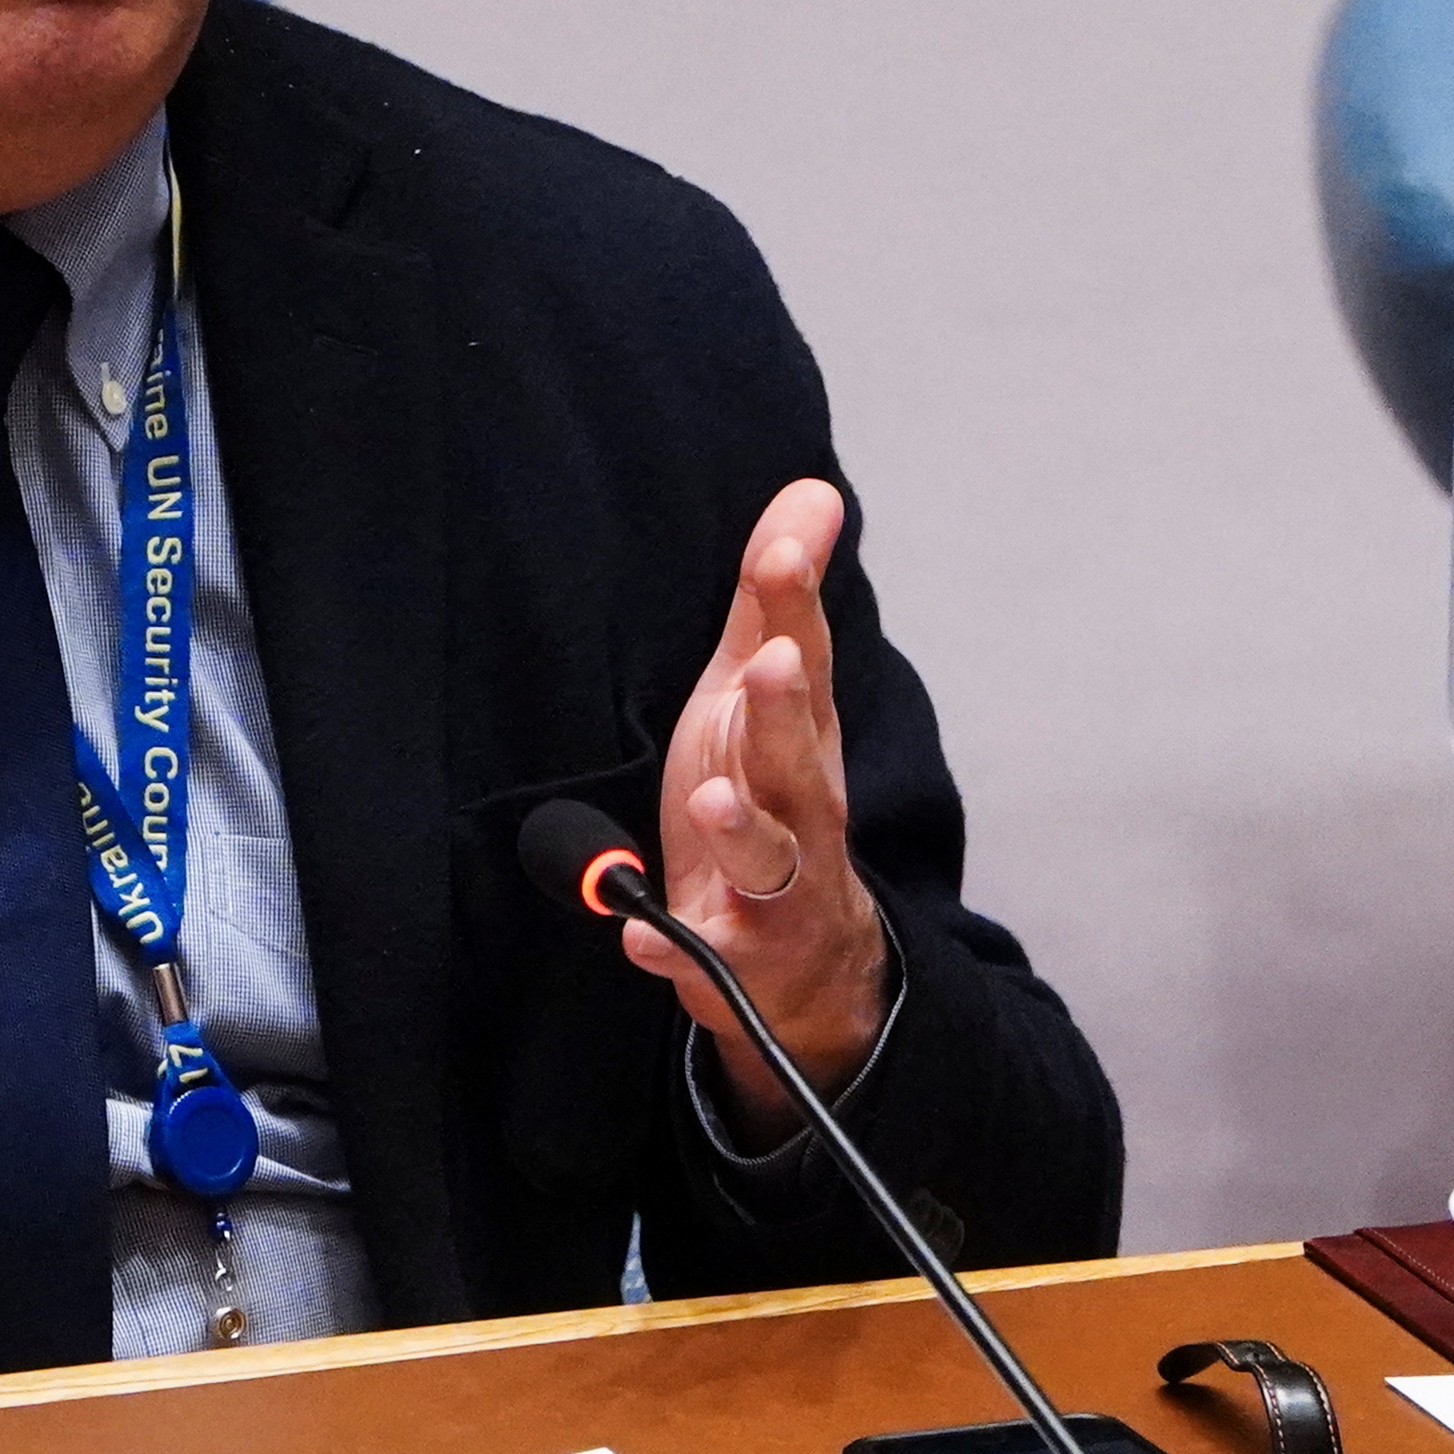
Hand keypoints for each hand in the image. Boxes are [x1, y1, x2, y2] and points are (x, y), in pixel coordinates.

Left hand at [623, 479, 892, 1149]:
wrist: (807, 960)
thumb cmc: (770, 800)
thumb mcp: (765, 697)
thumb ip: (779, 601)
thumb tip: (813, 492)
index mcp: (799, 741)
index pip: (804, 666)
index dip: (795, 608)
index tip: (780, 550)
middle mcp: (799, 810)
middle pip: (796, 760)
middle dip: (785, 713)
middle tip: (772, 663)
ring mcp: (771, 888)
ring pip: (766, 858)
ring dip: (739, 829)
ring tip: (710, 798)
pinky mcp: (732, 953)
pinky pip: (702, 954)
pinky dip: (672, 948)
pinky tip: (639, 938)